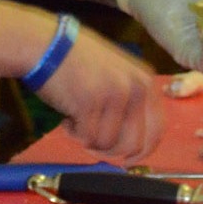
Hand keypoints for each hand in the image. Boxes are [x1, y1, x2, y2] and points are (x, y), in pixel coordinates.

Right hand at [37, 24, 163, 162]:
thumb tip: (135, 141)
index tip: (128, 159)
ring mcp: (114, 95)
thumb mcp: (117, 72)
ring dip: (88, 138)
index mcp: (145, 81)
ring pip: (107, 144)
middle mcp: (135, 88)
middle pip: (134, 144)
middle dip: (111, 151)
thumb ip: (131, 100)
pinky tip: (66, 116)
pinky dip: (73, 133)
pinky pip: (87, 138)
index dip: (143, 150)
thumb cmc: (76, 60)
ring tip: (76, 117)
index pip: (157, 129)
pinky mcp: (90, 104)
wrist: (45, 45)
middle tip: (92, 142)